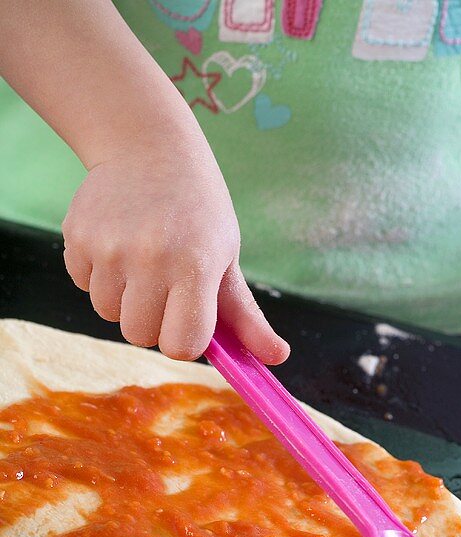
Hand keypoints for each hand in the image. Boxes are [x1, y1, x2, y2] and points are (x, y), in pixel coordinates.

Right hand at [62, 141, 288, 363]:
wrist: (148, 148)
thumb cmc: (198, 212)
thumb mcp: (228, 257)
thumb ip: (247, 317)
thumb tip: (277, 358)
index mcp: (195, 266)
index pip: (180, 346)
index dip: (184, 338)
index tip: (189, 317)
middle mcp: (150, 257)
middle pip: (139, 335)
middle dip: (153, 320)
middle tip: (165, 282)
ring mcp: (109, 247)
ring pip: (108, 314)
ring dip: (124, 298)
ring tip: (140, 260)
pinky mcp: (77, 236)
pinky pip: (83, 285)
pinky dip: (98, 274)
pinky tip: (117, 242)